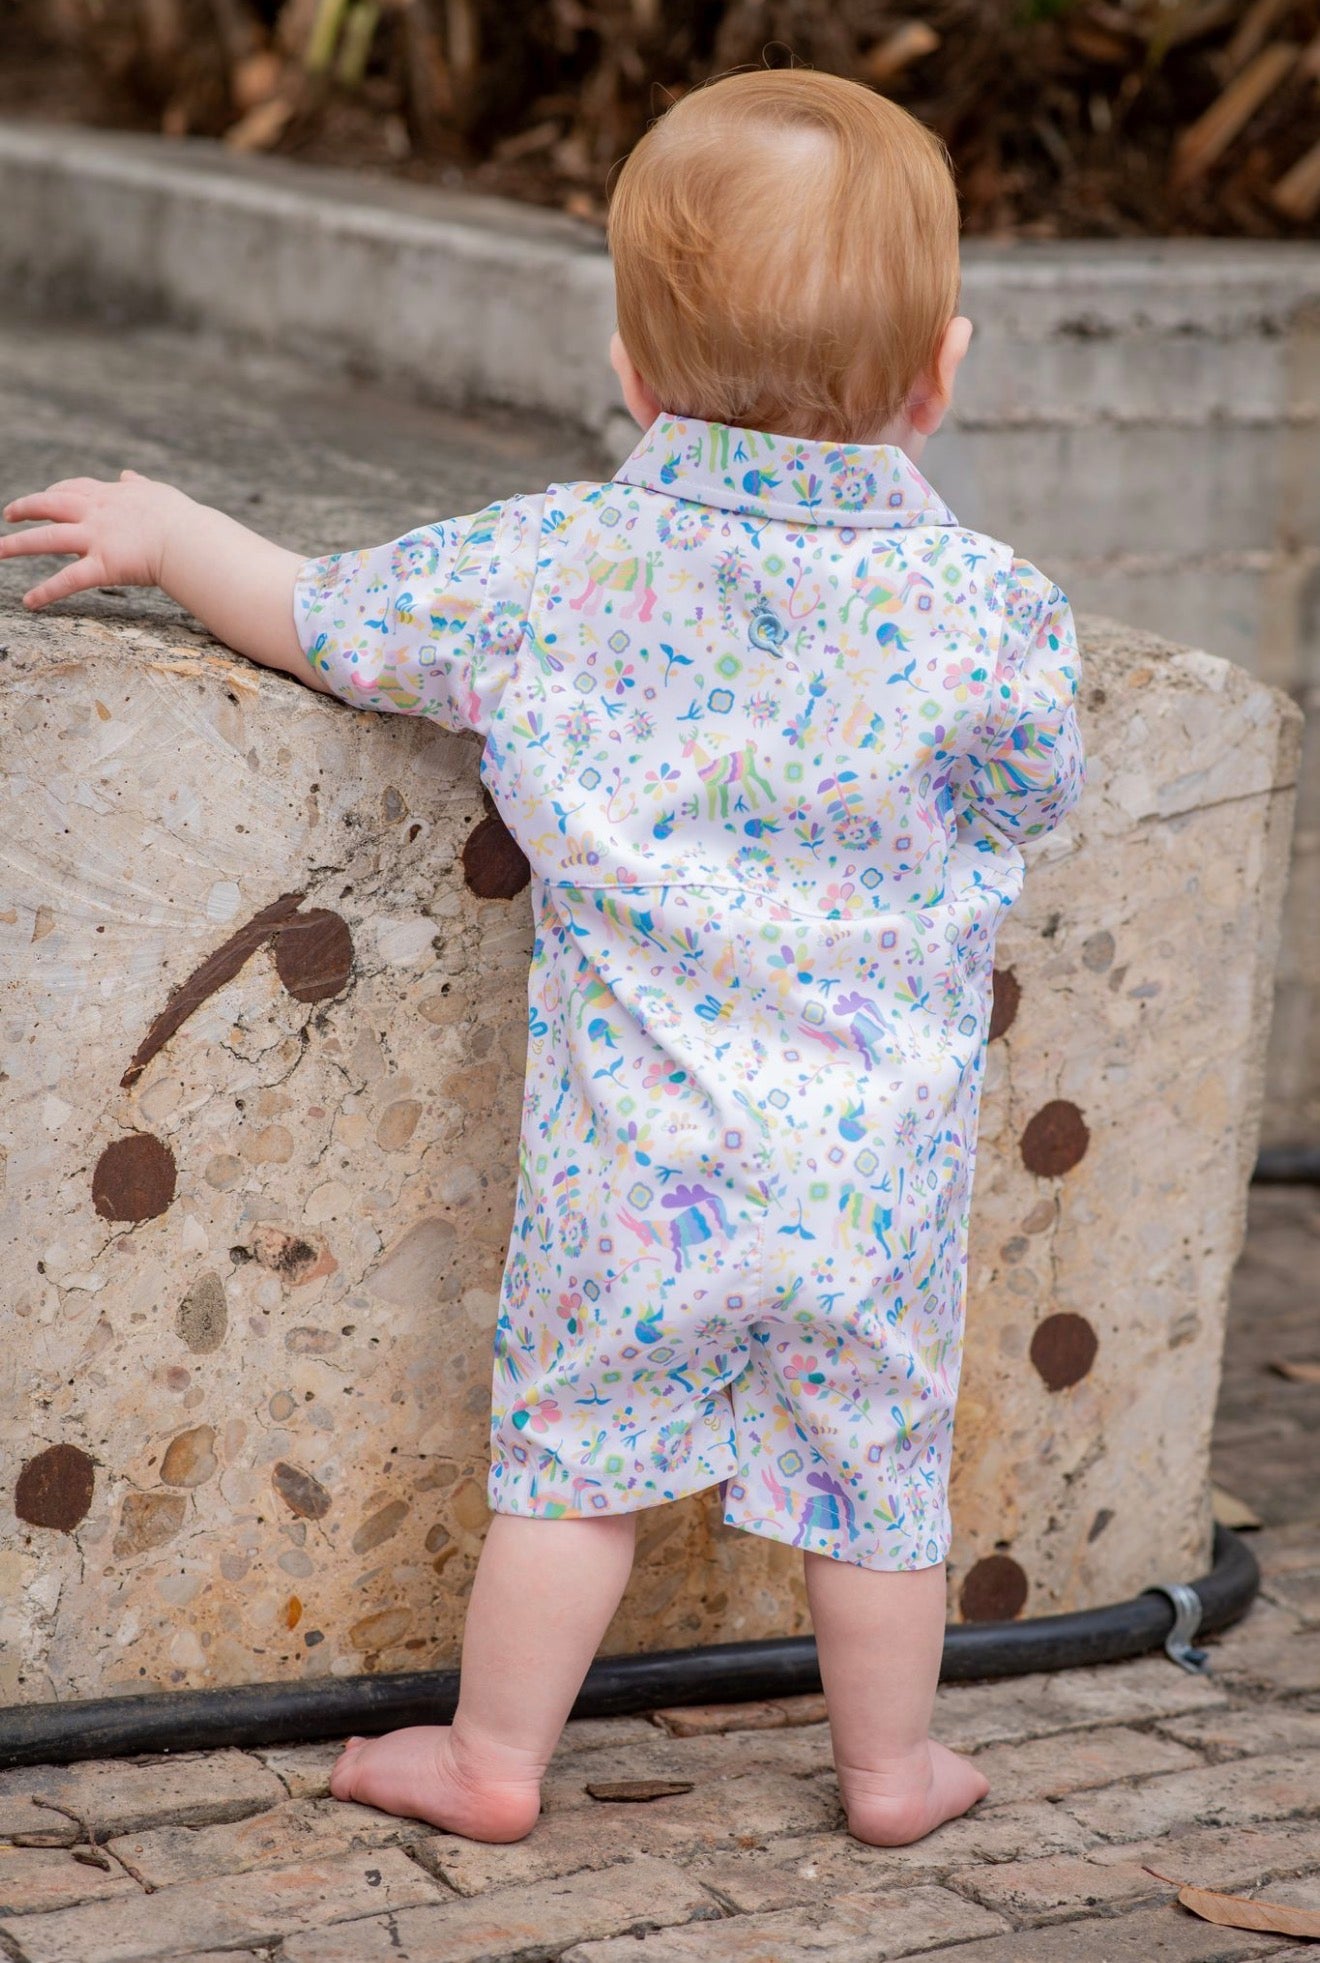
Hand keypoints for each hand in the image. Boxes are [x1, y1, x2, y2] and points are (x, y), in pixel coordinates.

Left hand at [0, 469, 190, 609]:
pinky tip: (29, 603)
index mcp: (109, 496)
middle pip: (49, 506)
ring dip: (17, 545)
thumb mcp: (157, 492)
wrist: (187, 538)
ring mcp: (95, 539)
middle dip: (25, 509)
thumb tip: (128, 475)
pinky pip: (67, 581)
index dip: (54, 491)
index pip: (73, 488)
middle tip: (8, 515)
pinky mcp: (101, 566)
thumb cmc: (180, 518)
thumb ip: (139, 485)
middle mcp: (95, 514)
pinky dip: (45, 592)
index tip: (44, 495)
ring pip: (46, 539)